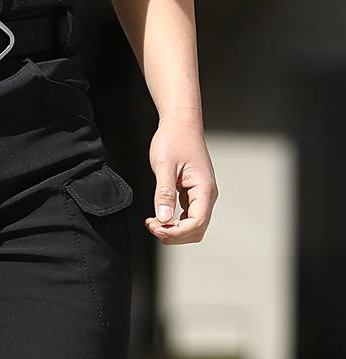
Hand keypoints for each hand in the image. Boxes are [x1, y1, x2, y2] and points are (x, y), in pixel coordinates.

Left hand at [144, 111, 217, 244]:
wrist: (180, 123)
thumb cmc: (174, 139)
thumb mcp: (164, 166)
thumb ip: (164, 193)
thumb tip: (163, 218)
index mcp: (204, 188)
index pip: (196, 224)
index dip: (175, 232)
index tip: (155, 226)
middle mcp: (207, 194)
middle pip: (196, 231)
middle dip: (173, 235)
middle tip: (151, 225)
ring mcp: (201, 195)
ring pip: (192, 227)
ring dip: (173, 231)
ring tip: (153, 222)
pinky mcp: (193, 194)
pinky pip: (187, 218)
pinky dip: (173, 223)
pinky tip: (158, 217)